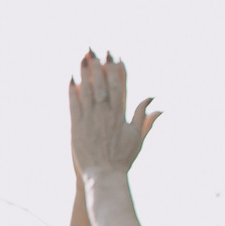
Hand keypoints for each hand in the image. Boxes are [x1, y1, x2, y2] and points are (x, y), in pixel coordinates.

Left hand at [68, 50, 158, 178]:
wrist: (105, 176)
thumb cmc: (122, 159)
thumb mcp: (138, 138)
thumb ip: (144, 117)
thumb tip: (154, 100)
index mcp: (121, 115)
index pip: (120, 86)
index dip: (116, 70)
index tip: (115, 56)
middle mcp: (106, 114)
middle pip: (103, 84)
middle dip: (99, 65)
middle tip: (96, 49)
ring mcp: (91, 120)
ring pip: (87, 91)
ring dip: (85, 73)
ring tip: (83, 58)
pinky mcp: (77, 127)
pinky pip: (74, 105)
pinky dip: (72, 91)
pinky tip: (71, 79)